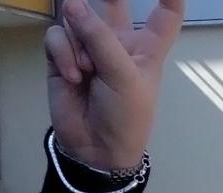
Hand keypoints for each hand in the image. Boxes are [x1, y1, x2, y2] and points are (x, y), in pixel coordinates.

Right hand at [46, 0, 184, 170]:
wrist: (96, 148)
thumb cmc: (126, 115)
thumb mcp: (125, 76)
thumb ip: (101, 38)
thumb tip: (73, 4)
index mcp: (147, 48)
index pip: (164, 16)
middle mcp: (118, 42)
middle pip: (113, 3)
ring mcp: (89, 48)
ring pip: (76, 19)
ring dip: (79, 40)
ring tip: (87, 70)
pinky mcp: (62, 57)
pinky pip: (57, 37)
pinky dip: (62, 53)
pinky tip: (72, 75)